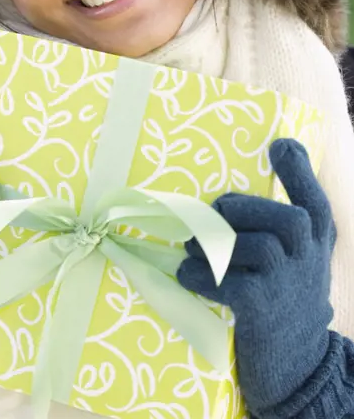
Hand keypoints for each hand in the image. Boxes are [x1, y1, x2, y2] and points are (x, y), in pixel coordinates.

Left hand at [177, 139, 335, 416]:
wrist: (296, 362)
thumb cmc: (287, 296)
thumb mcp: (299, 258)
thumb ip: (279, 225)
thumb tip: (226, 195)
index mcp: (318, 240)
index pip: (315, 200)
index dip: (298, 170)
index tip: (280, 146)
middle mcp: (309, 259)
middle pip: (285, 218)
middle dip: (242, 209)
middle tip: (215, 213)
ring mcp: (288, 286)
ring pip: (255, 246)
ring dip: (213, 243)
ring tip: (192, 250)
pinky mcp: (261, 310)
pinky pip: (229, 281)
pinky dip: (200, 275)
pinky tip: (189, 275)